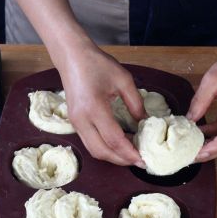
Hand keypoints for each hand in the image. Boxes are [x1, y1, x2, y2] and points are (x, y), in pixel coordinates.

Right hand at [56, 44, 146, 165]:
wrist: (71, 56)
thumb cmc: (97, 64)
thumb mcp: (123, 80)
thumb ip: (136, 103)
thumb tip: (145, 122)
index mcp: (94, 108)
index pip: (114, 139)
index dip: (130, 152)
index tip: (144, 159)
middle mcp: (82, 119)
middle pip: (102, 151)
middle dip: (121, 160)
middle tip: (139, 161)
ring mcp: (75, 123)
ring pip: (94, 150)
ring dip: (113, 156)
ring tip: (131, 154)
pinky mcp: (74, 122)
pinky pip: (89, 142)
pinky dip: (105, 148)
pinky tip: (119, 144)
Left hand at [187, 48, 216, 161]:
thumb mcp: (212, 79)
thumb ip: (200, 101)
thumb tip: (189, 121)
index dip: (212, 149)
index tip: (196, 154)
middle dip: (209, 152)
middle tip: (189, 156)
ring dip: (211, 146)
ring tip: (191, 148)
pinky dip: (214, 136)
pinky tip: (199, 135)